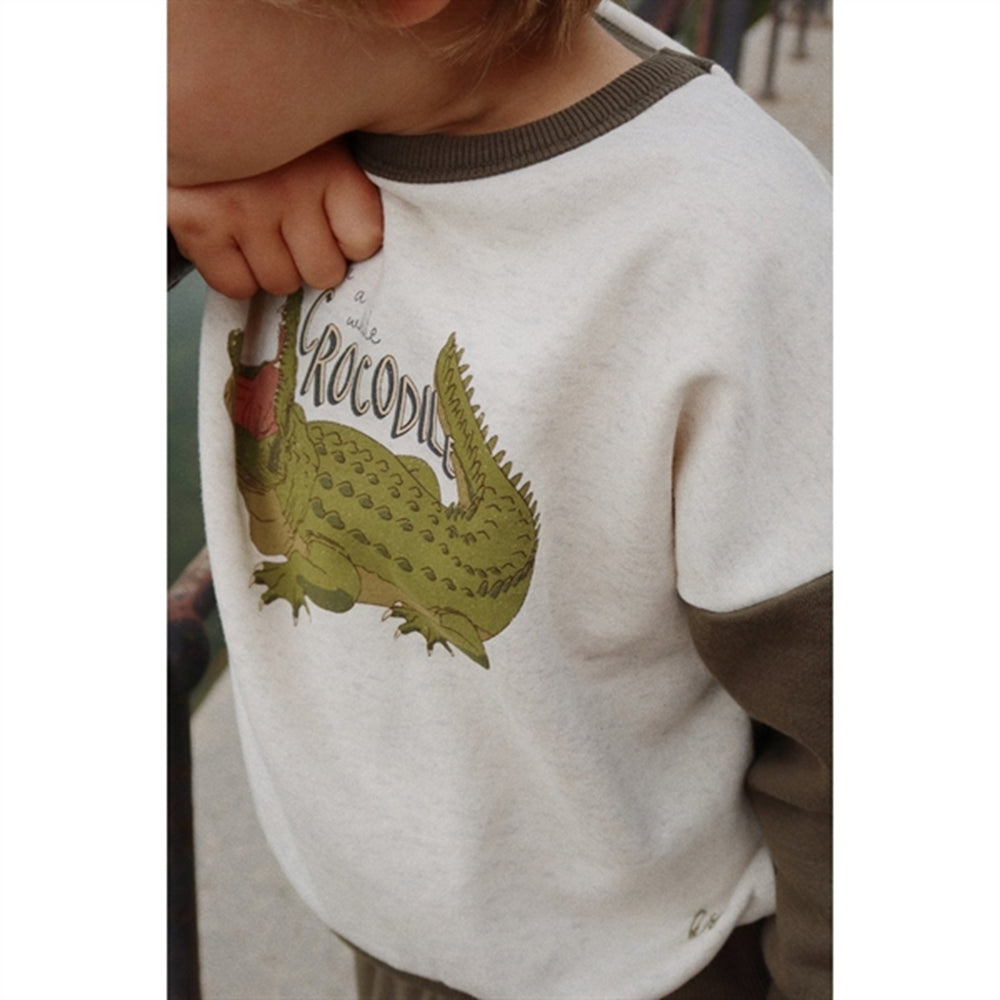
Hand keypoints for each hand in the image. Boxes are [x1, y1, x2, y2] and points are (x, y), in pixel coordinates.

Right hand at [168, 139, 382, 298]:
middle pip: (324, 272)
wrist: (180, 82)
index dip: (349, 241)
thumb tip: (362, 240)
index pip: (364, 240)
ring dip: (272, 265)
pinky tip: (231, 239)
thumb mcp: (319, 131)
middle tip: (292, 226)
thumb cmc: (261, 121)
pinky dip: (236, 274)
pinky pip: (236, 286)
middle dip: (310, 257)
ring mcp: (241, 209)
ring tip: (258, 226)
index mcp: (329, 161)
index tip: (335, 223)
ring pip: (281, 283)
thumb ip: (346, 178)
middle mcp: (288, 187)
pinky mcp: (198, 224)